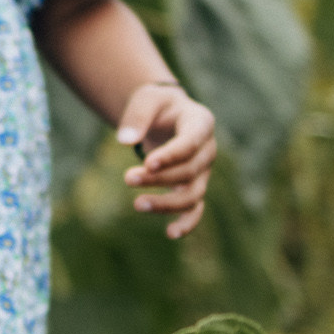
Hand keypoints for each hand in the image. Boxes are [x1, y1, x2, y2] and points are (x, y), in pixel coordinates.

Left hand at [117, 82, 217, 238]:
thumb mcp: (146, 99)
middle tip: (127, 177)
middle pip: (189, 171)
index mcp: (201, 123)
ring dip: (167, 203)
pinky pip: (195, 209)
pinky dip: (187, 223)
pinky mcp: (194, 187)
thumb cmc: (157, 106)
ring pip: (193, 194)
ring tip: (137, 204)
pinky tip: (171, 233)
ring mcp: (203, 171)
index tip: (147, 163)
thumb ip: (137, 117)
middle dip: (159, 178)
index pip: (190, 143)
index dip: (171, 155)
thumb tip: (125, 141)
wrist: (166, 115)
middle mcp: (208, 150)